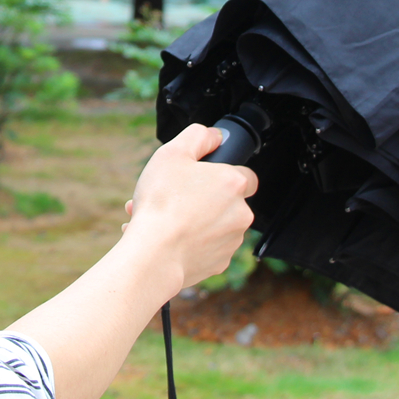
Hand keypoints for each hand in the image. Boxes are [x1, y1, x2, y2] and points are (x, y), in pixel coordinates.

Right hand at [125, 124, 256, 289]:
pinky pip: (208, 248)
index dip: (222, 173)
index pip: (245, 174)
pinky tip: (167, 239)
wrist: (154, 255)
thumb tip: (214, 136)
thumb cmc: (162, 203)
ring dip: (194, 221)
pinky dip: (192, 243)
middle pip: (226, 201)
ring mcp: (232, 241)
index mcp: (233, 184)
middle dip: (202, 199)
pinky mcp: (220, 263)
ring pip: (216, 225)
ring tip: (163, 219)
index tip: (202, 178)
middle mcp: (240, 213)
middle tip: (173, 198)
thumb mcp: (172, 153)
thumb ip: (197, 137)